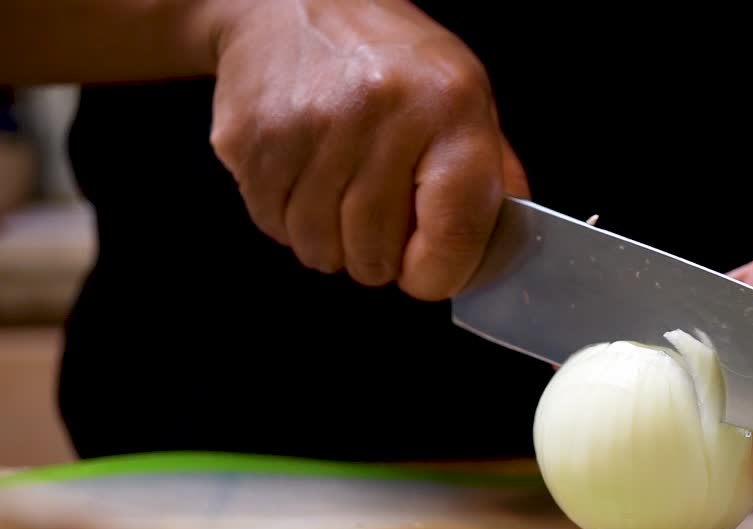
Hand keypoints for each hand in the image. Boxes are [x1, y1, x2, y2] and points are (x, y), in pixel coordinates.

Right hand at [208, 0, 527, 298]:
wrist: (291, 4)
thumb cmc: (390, 58)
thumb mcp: (463, 97)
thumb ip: (490, 177)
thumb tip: (497, 253)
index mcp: (448, 107)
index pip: (453, 236)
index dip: (441, 273)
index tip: (430, 269)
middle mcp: (379, 111)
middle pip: (376, 256)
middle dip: (380, 255)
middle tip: (380, 213)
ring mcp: (307, 125)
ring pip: (320, 251)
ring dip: (332, 240)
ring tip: (342, 189)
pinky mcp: (250, 140)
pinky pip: (274, 227)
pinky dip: (291, 219)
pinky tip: (306, 175)